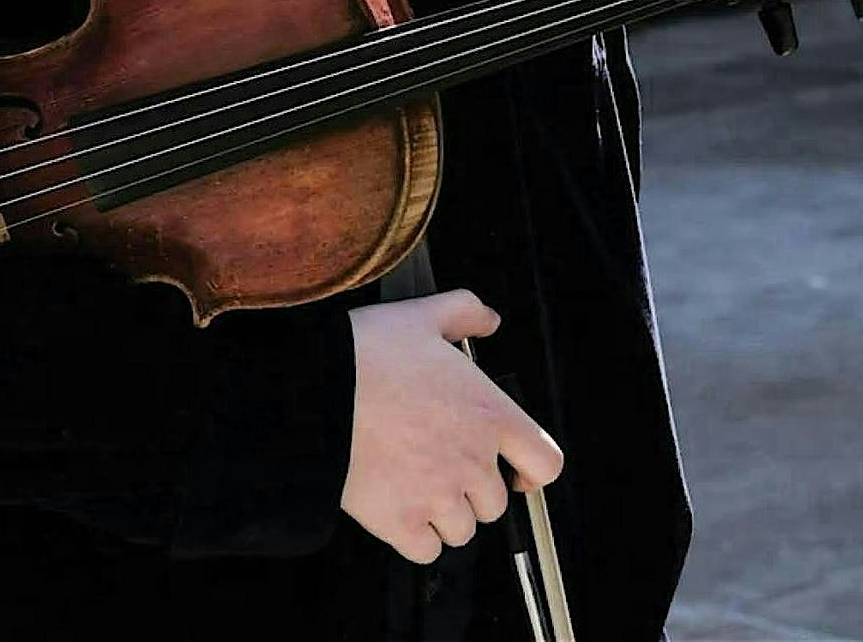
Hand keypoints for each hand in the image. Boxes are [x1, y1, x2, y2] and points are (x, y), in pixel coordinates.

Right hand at [340, 287, 563, 564]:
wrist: (317, 390)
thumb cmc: (369, 351)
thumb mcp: (423, 315)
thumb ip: (465, 311)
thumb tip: (490, 320)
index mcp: (490, 415)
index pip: (545, 464)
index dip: (532, 471)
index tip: (515, 471)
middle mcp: (473, 462)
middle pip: (496, 502)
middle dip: (473, 489)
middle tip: (442, 464)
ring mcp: (438, 497)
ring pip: (462, 530)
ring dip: (445, 514)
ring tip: (417, 484)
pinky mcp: (402, 524)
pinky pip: (427, 551)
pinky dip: (417, 537)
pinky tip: (400, 507)